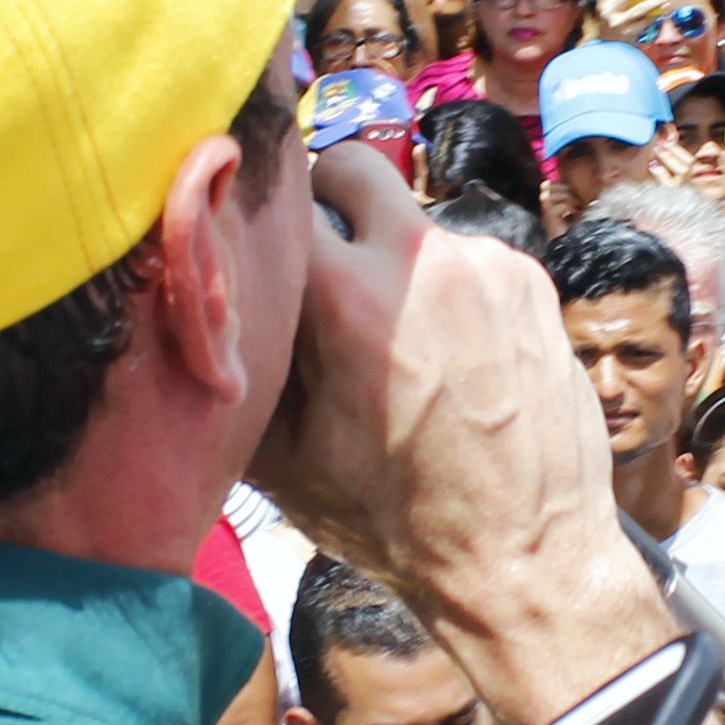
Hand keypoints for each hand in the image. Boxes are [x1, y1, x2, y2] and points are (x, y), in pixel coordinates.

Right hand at [255, 143, 666, 724]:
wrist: (524, 558)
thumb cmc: (393, 521)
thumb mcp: (281, 459)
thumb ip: (236, 369)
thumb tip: (193, 313)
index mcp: (347, 299)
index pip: (273, 202)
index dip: (252, 224)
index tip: (245, 248)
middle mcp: (422, 261)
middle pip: (348, 166)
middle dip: (323, 202)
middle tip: (315, 264)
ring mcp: (487, 264)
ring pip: (411, 218)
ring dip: (389, 254)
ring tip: (388, 333)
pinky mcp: (531, 281)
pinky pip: (465, 255)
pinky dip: (444, 285)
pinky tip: (445, 351)